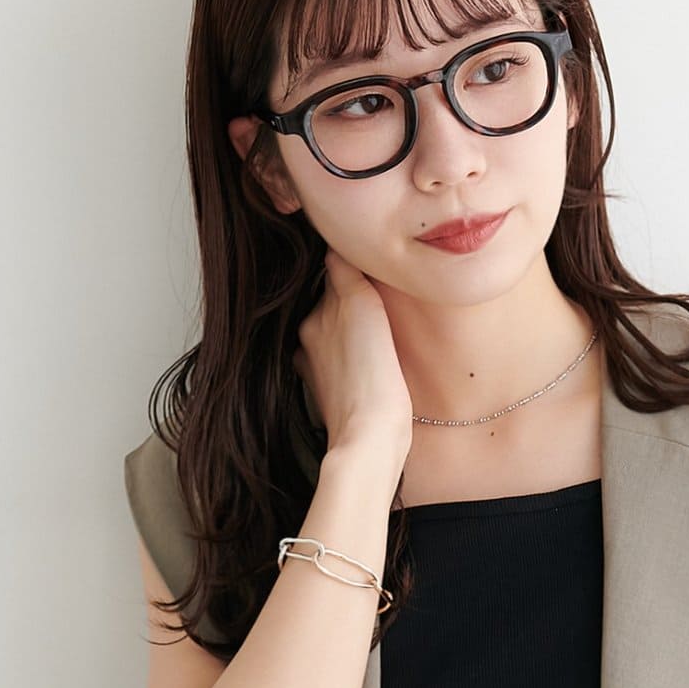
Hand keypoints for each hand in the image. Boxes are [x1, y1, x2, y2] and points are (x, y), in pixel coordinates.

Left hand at [293, 248, 413, 465]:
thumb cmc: (372, 379)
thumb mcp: (363, 310)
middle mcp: (309, 345)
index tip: (371, 273)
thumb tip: (335, 246)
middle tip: (380, 306)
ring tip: (377, 341)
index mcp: (314, 321)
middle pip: (332, 311)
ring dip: (352, 337)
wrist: (369, 441)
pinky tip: (370, 372)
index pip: (333, 280)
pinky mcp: (332, 402)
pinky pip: (342, 371)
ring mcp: (317, 375)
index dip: (353, 274)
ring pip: (336, 341)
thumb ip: (346, 274)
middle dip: (351, 306)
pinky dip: (352, 366)